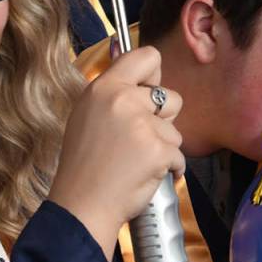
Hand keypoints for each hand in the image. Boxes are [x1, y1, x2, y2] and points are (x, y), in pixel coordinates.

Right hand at [48, 47, 184, 260]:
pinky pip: (179, 154)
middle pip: (172, 96)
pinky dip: (169, 167)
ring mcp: (142, 125)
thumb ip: (117, 94)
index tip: (146, 93)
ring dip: (163, 146)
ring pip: (175, 129)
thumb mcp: (89, 115)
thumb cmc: (86, 163)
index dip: (153, 75)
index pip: (148, 55)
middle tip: (137, 138)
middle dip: (163, 118)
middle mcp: (123, 100)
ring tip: (136, 159)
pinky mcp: (159, 150)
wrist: (82, 206)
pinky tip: (146, 174)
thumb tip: (148, 75)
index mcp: (105, 87)